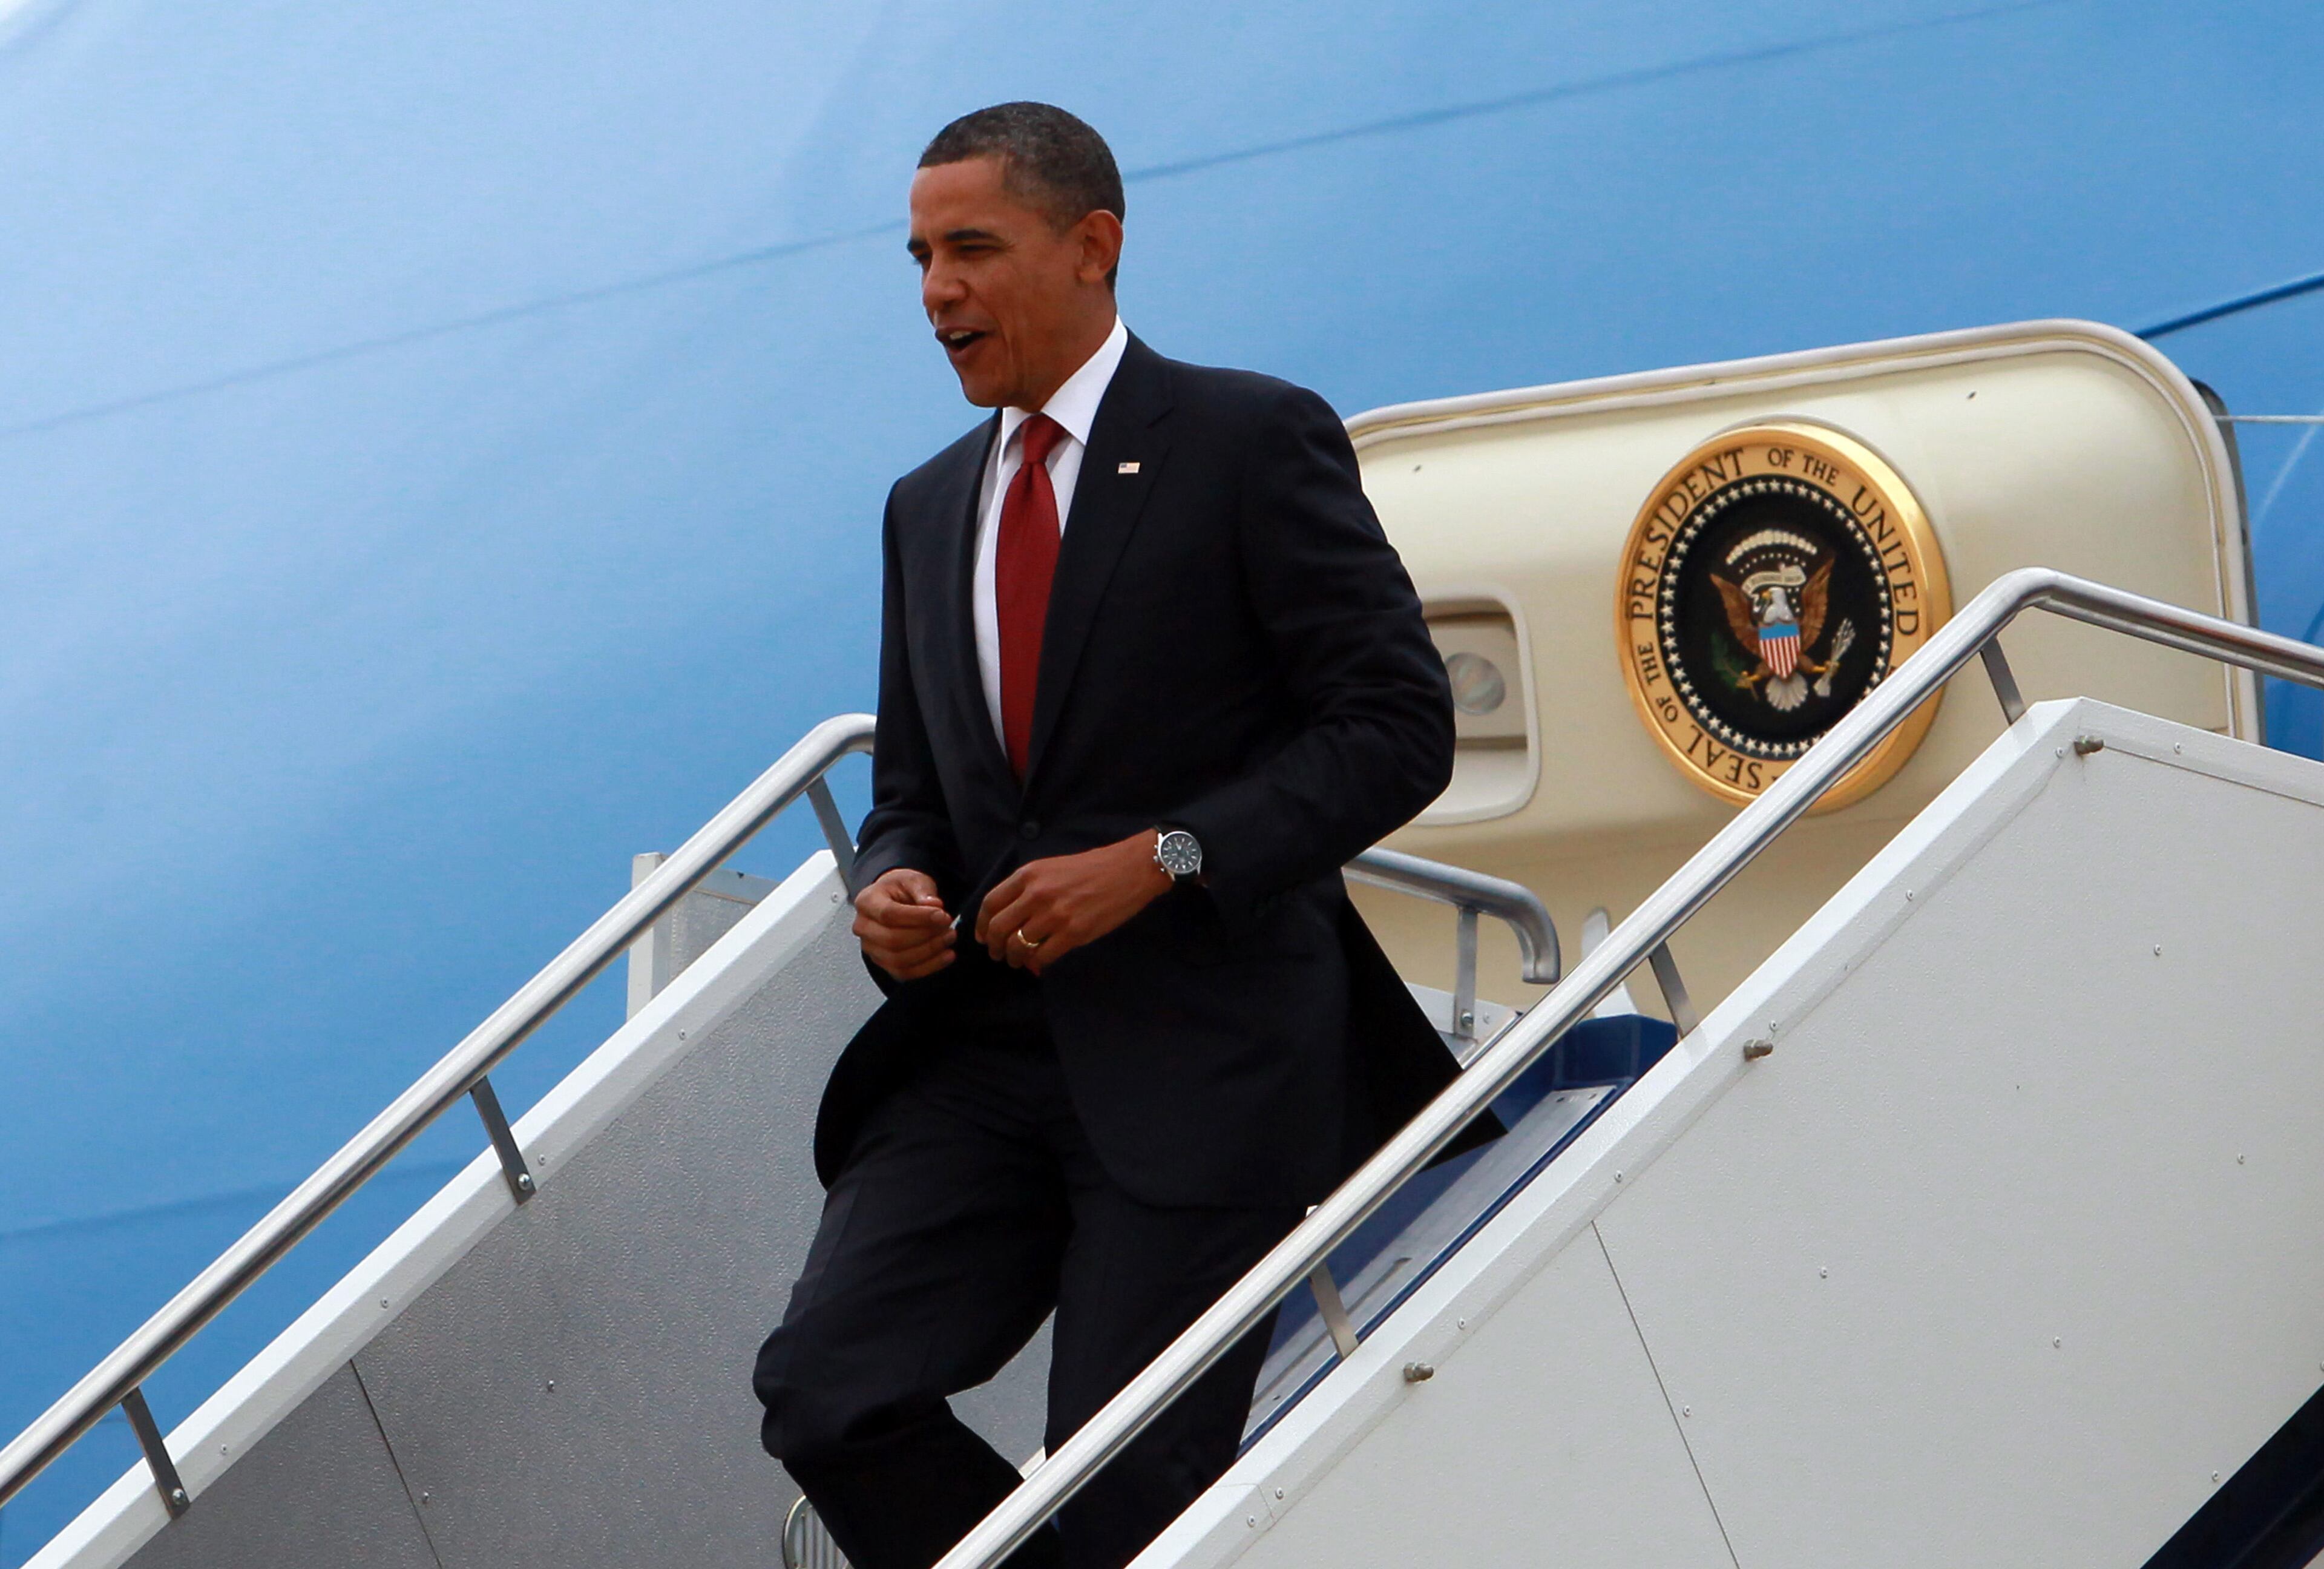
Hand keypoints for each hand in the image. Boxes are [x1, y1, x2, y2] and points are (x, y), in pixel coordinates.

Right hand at [853, 868, 954, 980]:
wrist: (894, 900)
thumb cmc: (901, 889)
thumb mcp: (913, 880)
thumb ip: (923, 891)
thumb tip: (934, 905)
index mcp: (867, 902)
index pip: (889, 915)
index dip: (918, 918)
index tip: (942, 915)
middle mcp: (863, 927)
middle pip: (892, 940)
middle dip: (926, 935)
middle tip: (948, 926)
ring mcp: (871, 948)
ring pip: (898, 959)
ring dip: (929, 951)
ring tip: (949, 938)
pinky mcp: (883, 963)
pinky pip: (904, 972)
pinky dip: (928, 967)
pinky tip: (946, 955)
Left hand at [976, 831, 1171, 974]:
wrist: (1129, 870)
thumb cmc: (1091, 868)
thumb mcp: (1052, 868)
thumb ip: (1029, 891)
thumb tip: (1014, 923)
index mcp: (1028, 875)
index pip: (990, 903)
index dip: (981, 924)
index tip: (982, 936)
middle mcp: (1036, 894)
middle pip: (999, 928)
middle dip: (994, 946)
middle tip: (998, 954)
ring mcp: (1054, 914)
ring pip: (1018, 946)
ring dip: (1014, 958)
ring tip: (1018, 961)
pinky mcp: (1073, 932)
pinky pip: (1043, 956)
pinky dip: (1037, 963)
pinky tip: (1039, 963)